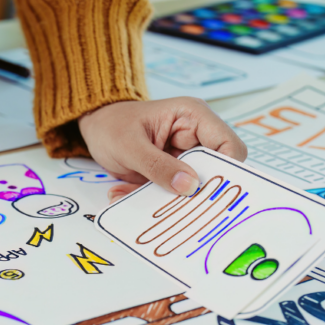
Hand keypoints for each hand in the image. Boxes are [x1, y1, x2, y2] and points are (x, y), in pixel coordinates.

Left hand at [78, 98, 246, 201]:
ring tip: (138, 196)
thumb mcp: (130, 146)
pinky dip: (153, 200)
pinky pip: (173, 194)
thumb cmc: (112, 125)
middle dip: (196, 191)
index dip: (226, 170)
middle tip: (175, 206)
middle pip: (216, 171)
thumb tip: (190, 185)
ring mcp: (185, 158)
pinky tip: (125, 193)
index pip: (228, 146)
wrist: (96, 128)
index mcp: (194, 117)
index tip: (208, 192)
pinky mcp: (172, 175)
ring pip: (194, 188)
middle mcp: (196, 138)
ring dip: (169, 199)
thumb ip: (158, 166)